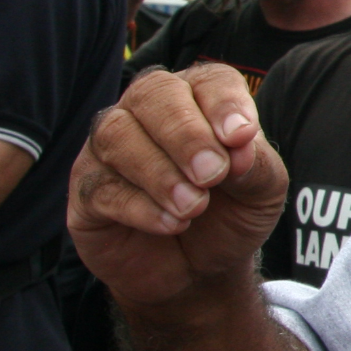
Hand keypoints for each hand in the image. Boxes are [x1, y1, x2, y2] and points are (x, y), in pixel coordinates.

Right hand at [68, 62, 285, 307]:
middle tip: (212, 174)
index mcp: (200, 98)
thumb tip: (239, 144)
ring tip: (194, 207)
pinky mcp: (87, 189)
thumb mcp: (262, 192)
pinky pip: (101, 186)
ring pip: (118, 136)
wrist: (200, 269)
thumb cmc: (232, 213)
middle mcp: (148, 110)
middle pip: (153, 95)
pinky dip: (139, 207)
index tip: (241, 137)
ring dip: (160, 173)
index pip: (209, 81)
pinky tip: (171, 224)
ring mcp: (110, 147)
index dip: (224, 105)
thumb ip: (256, 164)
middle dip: (185, 135)